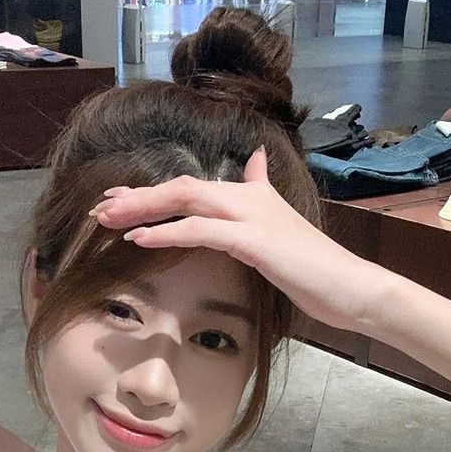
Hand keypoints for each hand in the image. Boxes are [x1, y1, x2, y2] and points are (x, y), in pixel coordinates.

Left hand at [90, 147, 374, 335]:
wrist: (349, 286)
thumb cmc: (315, 271)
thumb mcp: (283, 231)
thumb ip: (263, 198)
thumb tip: (255, 165)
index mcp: (251, 196)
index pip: (192, 186)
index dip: (152, 193)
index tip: (119, 201)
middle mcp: (248, 197)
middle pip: (180, 187)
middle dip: (137, 197)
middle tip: (101, 208)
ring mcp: (251, 216)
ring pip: (185, 200)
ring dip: (142, 209)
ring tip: (108, 219)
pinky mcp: (255, 240)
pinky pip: (201, 230)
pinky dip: (167, 232)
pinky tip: (140, 238)